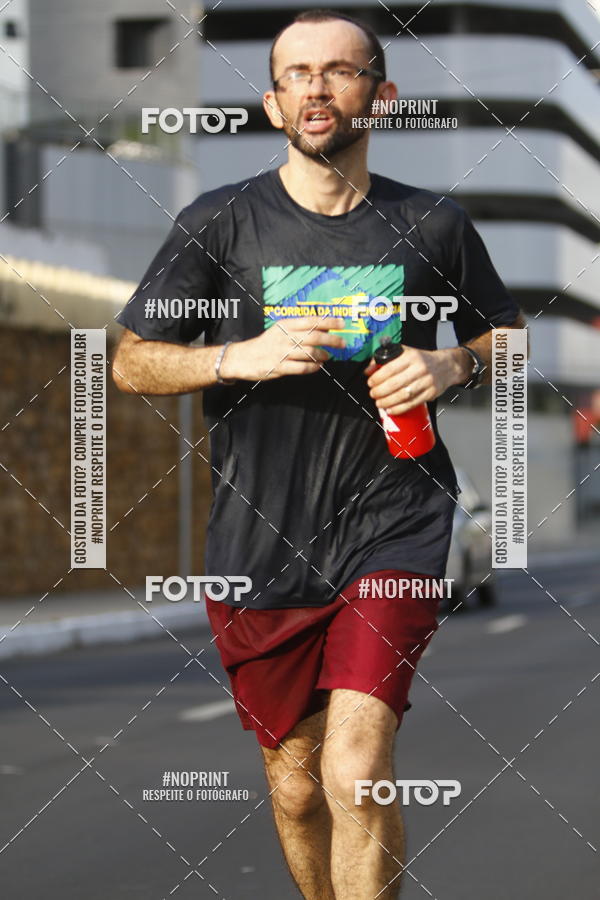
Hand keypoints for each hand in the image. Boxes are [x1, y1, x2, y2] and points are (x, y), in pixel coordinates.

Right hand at [219, 316, 345, 380]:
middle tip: (342, 343)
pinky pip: (302, 368)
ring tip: (328, 356)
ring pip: (310, 353)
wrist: (243, 357)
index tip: (342, 324)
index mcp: (285, 325)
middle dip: (332, 340)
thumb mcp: (280, 330)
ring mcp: (282, 353)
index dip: (329, 322)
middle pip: (314, 337)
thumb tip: (324, 327)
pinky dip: (313, 367)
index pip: (311, 320)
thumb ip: (300, 328)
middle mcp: (285, 337)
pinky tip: (318, 366)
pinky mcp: (279, 367)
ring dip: (323, 355)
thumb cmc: (266, 343)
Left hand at [364, 345, 465, 414]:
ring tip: (379, 403)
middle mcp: (420, 368)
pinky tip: (391, 410)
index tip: (370, 383)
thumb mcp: (404, 353)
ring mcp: (426, 381)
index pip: (390, 368)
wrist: (447, 366)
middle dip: (380, 391)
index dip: (377, 378)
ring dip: (388, 402)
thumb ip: (384, 359)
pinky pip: (413, 403)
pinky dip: (400, 409)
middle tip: (373, 394)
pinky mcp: (431, 393)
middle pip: (395, 383)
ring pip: (403, 395)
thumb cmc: (422, 360)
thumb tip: (368, 371)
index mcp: (411, 356)